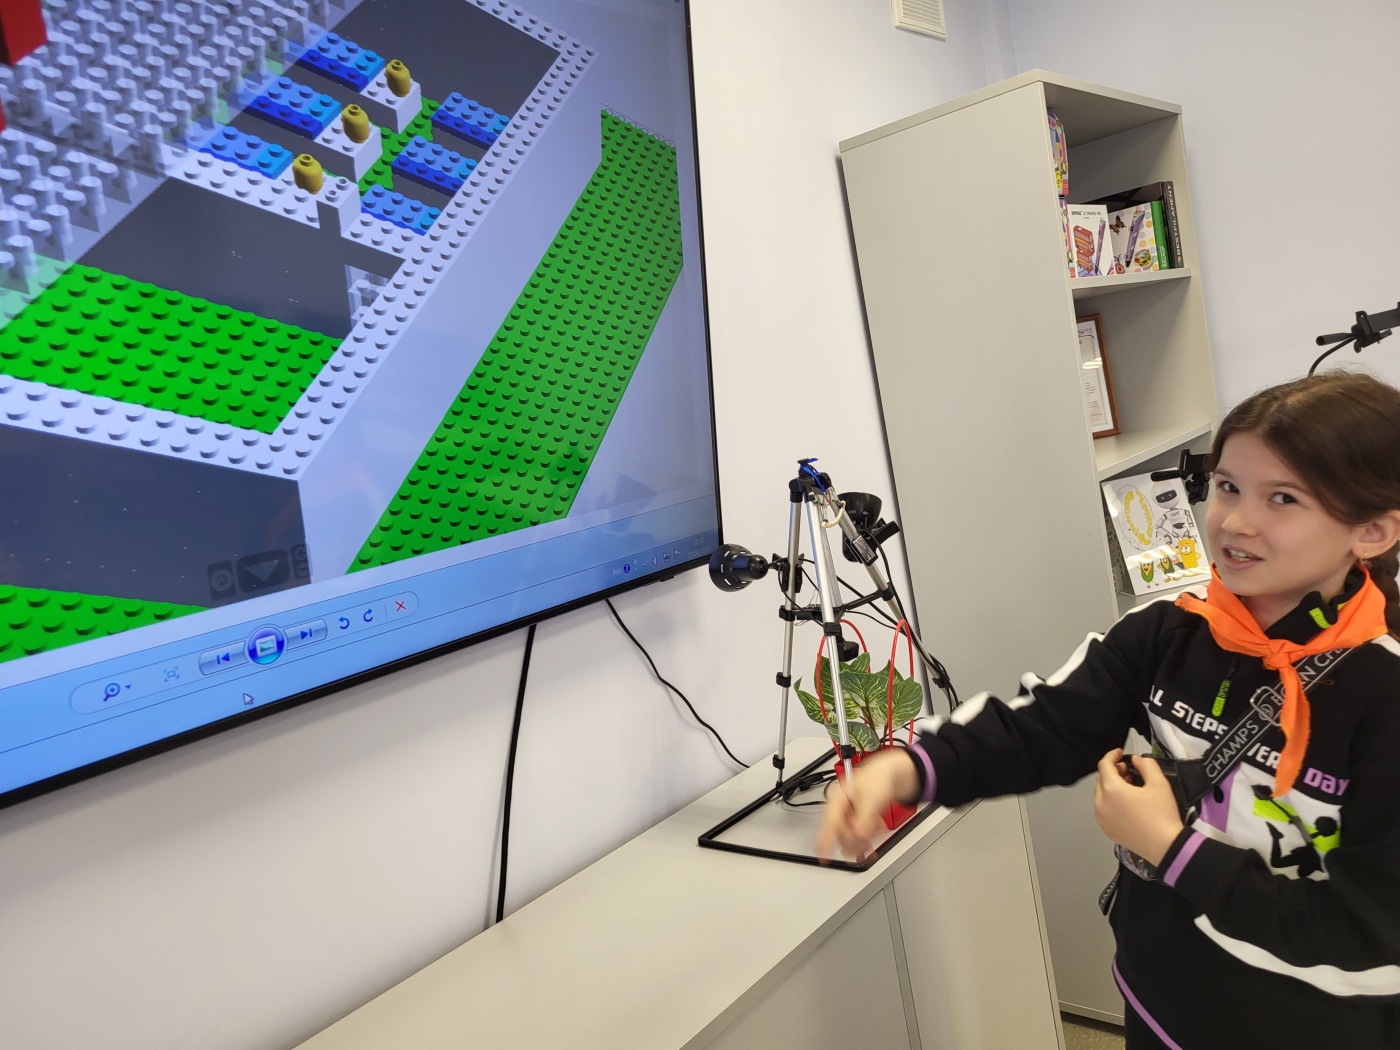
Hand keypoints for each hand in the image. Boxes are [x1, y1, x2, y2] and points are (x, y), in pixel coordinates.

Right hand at [815, 749, 919, 862]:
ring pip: (850, 835)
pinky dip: (868, 835)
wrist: (892, 773)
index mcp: (838, 799)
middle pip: (840, 833)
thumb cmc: (878, 777)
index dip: (824, 841)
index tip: (823, 858)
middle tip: (866, 844)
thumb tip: (858, 835)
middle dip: (854, 840)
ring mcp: (849, 813)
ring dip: (862, 839)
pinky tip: (876, 831)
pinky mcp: (858, 817)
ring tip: (875, 835)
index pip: (829, 823)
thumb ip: (864, 818)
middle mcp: (841, 807)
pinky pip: (858, 833)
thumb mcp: (872, 798)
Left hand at [1093, 749, 1184, 867]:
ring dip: (1111, 786)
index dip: (1112, 755)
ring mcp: (1101, 818)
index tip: (1120, 753)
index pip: (1104, 765)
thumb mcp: (1159, 783)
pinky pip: (1103, 809)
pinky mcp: (1106, 829)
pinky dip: (1111, 801)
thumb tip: (1136, 760)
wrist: (1166, 847)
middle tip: (1129, 771)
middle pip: (1101, 779)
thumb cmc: (1162, 816)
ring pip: (1100, 794)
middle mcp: (1101, 803)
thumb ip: (1146, 765)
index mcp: (1111, 790)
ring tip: (1130, 787)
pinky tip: (1126, 804)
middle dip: (1113, 771)